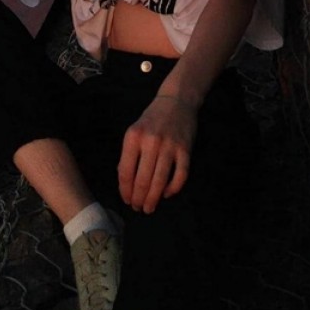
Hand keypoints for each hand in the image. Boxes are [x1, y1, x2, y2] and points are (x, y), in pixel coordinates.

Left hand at [117, 96, 197, 213]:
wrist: (176, 102)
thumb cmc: (152, 119)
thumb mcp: (134, 131)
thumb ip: (128, 154)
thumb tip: (123, 180)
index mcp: (133, 137)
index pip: (126, 172)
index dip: (125, 190)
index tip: (126, 200)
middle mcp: (150, 142)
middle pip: (143, 180)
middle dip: (139, 198)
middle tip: (138, 208)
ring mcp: (169, 146)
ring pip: (160, 181)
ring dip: (153, 198)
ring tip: (149, 207)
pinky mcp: (185, 150)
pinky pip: (180, 176)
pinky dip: (173, 188)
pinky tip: (167, 194)